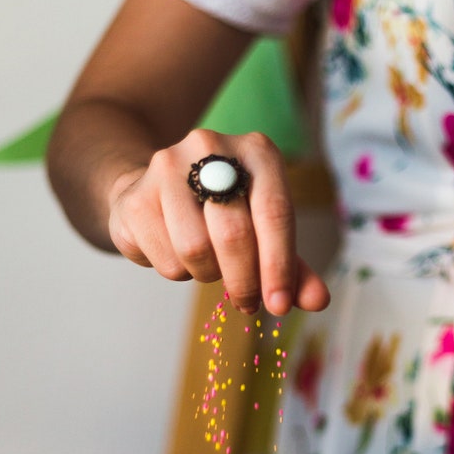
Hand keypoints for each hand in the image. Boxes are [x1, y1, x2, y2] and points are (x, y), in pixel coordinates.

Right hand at [107, 128, 330, 315]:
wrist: (157, 189)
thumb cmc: (225, 212)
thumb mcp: (265, 229)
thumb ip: (292, 266)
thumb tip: (318, 301)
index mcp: (256, 150)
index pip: (274, 214)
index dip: (279, 266)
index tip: (280, 306)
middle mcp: (210, 147)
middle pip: (234, 234)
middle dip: (245, 281)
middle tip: (248, 302)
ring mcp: (167, 168)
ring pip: (195, 249)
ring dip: (207, 274)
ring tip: (209, 264)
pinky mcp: (135, 196)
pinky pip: (164, 259)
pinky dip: (177, 271)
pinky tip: (178, 252)